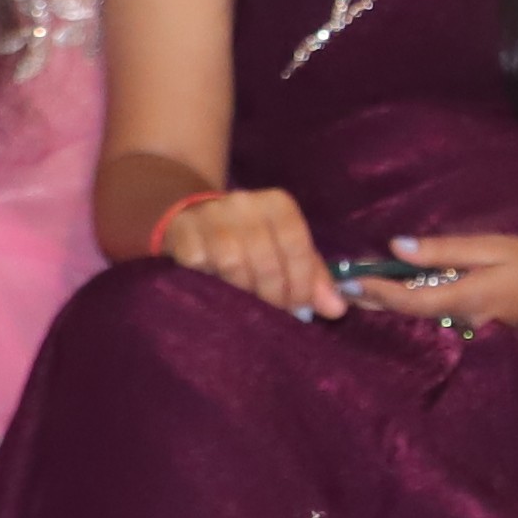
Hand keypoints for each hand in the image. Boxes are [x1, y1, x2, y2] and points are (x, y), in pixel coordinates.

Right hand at [158, 183, 340, 322]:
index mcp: (276, 204)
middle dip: (275, 294)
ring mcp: (210, 215)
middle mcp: (244, 203)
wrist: (194, 220)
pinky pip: (200, 265)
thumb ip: (312, 276)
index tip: (302, 306)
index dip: (302, 280)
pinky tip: (216, 290)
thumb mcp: (284, 250)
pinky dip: (210, 283)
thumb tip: (336, 309)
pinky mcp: (182, 231)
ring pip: (233, 263)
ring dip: (243, 292)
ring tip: (248, 306)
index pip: (296, 242)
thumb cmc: (250, 240)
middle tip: (276, 314)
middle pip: (266, 257)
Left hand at [353, 230, 517, 334]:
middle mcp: (463, 320)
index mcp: (465, 298)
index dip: (375, 293)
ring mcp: (472, 328)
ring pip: (424, 315)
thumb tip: (397, 248)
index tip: (346, 283)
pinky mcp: (481, 326)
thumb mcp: (493, 248)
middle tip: (341, 290)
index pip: (408, 300)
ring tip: (363, 290)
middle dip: (376, 301)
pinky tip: (406, 293)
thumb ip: (445, 251)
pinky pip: (440, 314)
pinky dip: (418, 303)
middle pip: (410, 313)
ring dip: (394, 303)